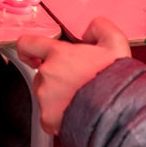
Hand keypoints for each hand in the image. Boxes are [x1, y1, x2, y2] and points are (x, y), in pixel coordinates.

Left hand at [15, 18, 132, 133]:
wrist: (118, 111)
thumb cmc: (115, 80)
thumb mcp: (115, 42)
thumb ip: (99, 27)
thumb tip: (90, 31)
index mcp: (59, 55)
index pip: (28, 44)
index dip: (29, 49)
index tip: (33, 55)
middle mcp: (47, 75)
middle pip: (42, 73)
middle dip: (56, 76)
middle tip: (78, 81)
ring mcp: (45, 98)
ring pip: (45, 95)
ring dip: (58, 96)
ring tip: (81, 98)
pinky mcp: (48, 119)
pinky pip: (48, 116)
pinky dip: (59, 116)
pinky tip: (76, 112)